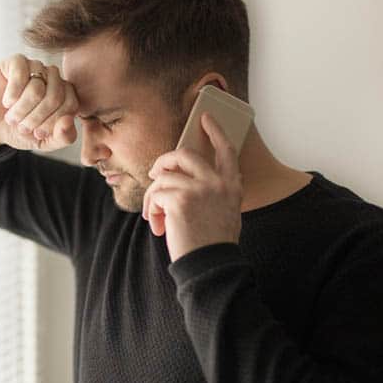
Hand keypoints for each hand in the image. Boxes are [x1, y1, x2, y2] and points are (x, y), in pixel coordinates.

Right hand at [0, 53, 79, 151]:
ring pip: (36, 88)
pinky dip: (12, 95)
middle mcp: (54, 77)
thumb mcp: (44, 142)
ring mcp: (36, 67)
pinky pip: (20, 75)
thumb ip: (63, 137)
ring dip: (21, 110)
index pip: (70, 105)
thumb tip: (69, 121)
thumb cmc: (20, 131)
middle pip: (54, 96)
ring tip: (12, 117)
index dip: (52, 123)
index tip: (37, 134)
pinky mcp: (17, 62)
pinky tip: (7, 102)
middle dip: (35, 118)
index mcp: (66, 94)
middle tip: (21, 127)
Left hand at [142, 112, 243, 261]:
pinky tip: (157, 226)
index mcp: (232, 185)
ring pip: (163, 178)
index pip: (226, 150)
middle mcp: (218, 183)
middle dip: (164, 161)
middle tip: (154, 174)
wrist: (210, 265)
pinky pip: (155, 194)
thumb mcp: (223, 212)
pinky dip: (151, 210)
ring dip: (153, 198)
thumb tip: (177, 178)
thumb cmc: (212, 243)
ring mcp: (199, 189)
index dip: (216, 131)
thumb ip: (211, 191)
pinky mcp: (180, 200)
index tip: (205, 118)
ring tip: (155, 217)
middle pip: (184, 154)